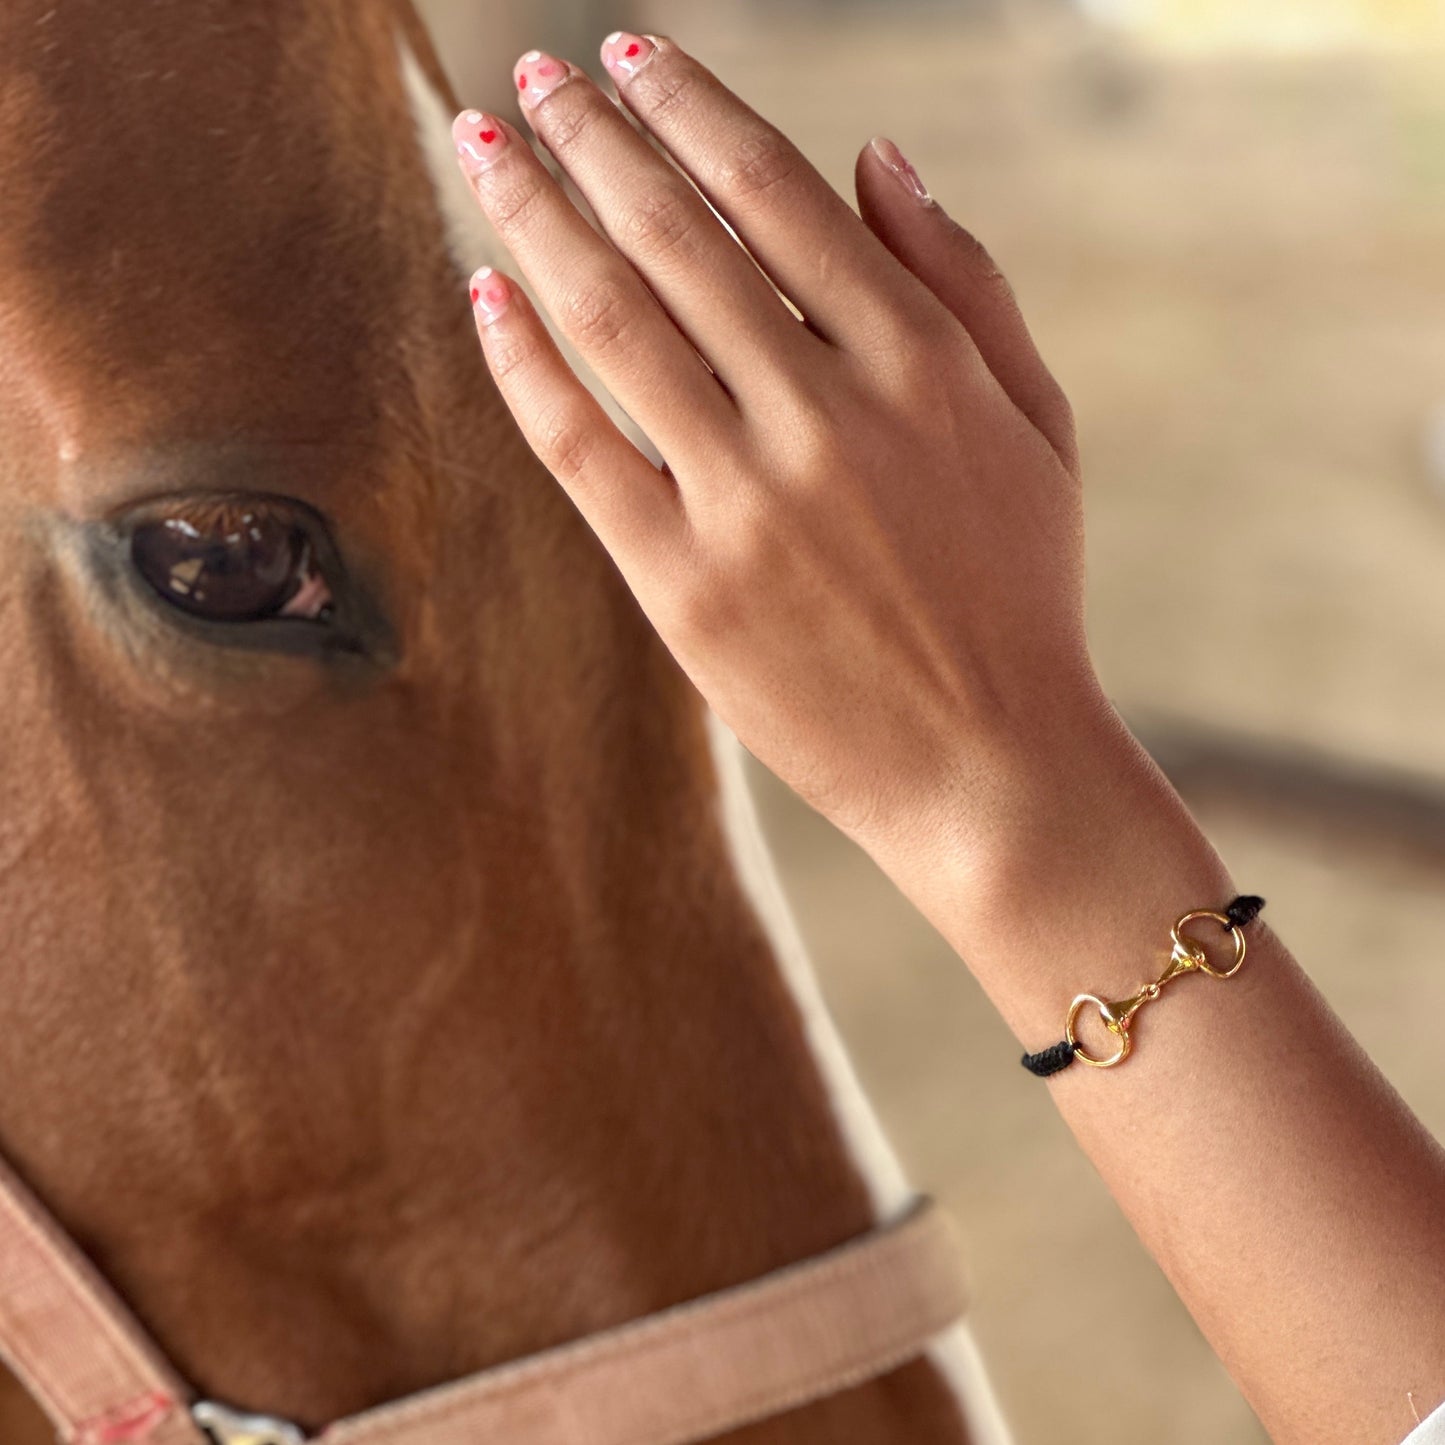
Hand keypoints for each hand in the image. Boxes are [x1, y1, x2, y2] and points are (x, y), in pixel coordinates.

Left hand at [452, 32, 1101, 862]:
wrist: (991, 768)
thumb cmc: (1019, 593)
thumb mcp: (1035, 425)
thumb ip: (964, 280)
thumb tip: (876, 151)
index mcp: (919, 362)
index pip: (775, 194)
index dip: (690, 109)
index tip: (628, 56)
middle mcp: (828, 415)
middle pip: (677, 238)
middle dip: (594, 137)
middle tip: (535, 73)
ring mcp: (749, 503)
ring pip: (613, 324)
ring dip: (537, 216)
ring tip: (485, 142)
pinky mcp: (686, 590)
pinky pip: (580, 451)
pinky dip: (524, 366)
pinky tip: (483, 293)